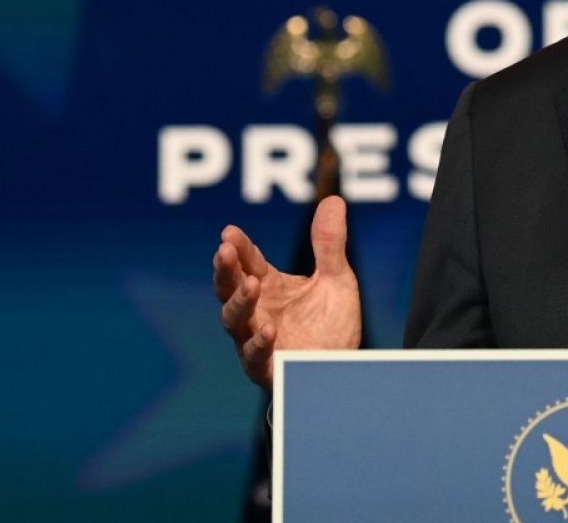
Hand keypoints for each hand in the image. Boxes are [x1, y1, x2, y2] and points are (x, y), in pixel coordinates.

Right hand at [212, 195, 362, 389]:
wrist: (342, 368)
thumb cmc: (331, 324)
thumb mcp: (336, 279)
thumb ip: (330, 245)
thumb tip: (334, 200)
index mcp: (268, 287)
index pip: (247, 263)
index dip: (238, 248)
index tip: (230, 232)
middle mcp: (256, 312)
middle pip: (230, 289)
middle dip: (225, 271)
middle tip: (224, 251)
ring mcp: (256, 340)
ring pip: (235, 321)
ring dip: (239, 302)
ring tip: (251, 284)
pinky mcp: (268, 368)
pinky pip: (255, 357)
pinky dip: (259, 343)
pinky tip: (269, 328)